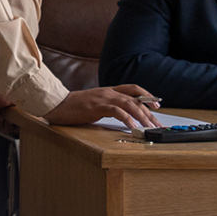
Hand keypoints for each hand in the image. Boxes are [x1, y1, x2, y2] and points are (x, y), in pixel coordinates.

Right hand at [45, 84, 161, 131]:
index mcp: (109, 90)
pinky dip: (127, 119)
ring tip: (149, 126)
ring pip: (129, 104)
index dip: (147, 96)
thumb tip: (124, 115)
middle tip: (157, 124)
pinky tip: (132, 126)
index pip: (133, 89)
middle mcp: (109, 92)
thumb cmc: (75, 106)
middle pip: (135, 99)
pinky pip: (116, 112)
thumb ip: (109, 105)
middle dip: (149, 112)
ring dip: (142, 116)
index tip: (157, 106)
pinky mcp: (97, 106)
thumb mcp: (96, 103)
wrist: (58, 104)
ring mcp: (103, 98)